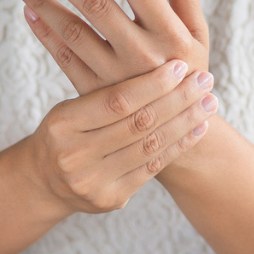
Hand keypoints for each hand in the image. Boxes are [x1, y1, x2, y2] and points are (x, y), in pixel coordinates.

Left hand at [13, 0, 209, 95]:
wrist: (174, 128)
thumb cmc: (189, 72)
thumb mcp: (197, 34)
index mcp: (170, 34)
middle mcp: (141, 53)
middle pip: (95, 4)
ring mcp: (114, 77)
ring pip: (73, 32)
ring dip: (43, 3)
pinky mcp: (95, 93)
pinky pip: (64, 59)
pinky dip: (45, 35)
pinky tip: (29, 12)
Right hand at [25, 60, 215, 213]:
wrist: (44, 181)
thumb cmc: (63, 134)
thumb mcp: (68, 109)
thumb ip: (104, 93)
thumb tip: (151, 54)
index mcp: (63, 124)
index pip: (117, 101)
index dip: (152, 84)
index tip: (180, 66)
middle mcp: (75, 155)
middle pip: (139, 124)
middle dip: (178, 100)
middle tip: (205, 80)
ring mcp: (93, 182)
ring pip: (150, 147)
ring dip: (185, 122)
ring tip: (209, 103)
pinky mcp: (110, 199)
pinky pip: (152, 169)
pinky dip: (178, 146)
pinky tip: (197, 129)